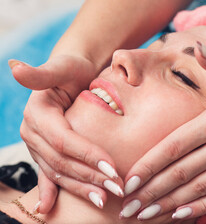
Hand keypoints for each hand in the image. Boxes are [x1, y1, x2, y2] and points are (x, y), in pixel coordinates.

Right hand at [9, 56, 123, 212]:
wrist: (73, 74)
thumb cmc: (73, 69)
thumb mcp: (62, 67)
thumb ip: (42, 73)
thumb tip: (15, 68)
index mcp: (38, 115)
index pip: (64, 141)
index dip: (86, 155)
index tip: (112, 168)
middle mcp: (34, 133)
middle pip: (63, 161)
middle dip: (91, 176)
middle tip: (118, 188)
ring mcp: (38, 146)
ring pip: (59, 172)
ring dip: (81, 187)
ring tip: (104, 198)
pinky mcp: (45, 152)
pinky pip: (49, 174)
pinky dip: (51, 191)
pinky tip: (48, 209)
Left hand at [120, 45, 205, 220]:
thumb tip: (196, 47)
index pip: (175, 145)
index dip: (150, 165)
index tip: (129, 180)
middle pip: (181, 172)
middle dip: (151, 192)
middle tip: (127, 207)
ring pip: (199, 189)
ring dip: (169, 204)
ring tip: (145, 215)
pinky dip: (202, 208)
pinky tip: (183, 215)